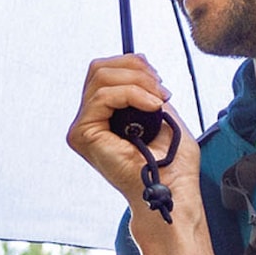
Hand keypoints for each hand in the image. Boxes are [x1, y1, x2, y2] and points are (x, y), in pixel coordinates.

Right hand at [67, 55, 199, 214]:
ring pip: (101, 77)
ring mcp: (82, 128)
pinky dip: (133, 95)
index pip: (105, 71)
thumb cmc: (173, 164)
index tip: (161, 84)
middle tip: (161, 89)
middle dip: (136, 70)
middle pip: (99, 68)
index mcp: (104, 115)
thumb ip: (145, 90)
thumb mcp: (162, 113)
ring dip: (138, 82)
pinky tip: (152, 108)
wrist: (173, 189)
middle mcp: (89, 120)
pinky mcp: (82, 135)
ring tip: (159, 100)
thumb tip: (139, 65)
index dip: (134, 65)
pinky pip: (103, 96)